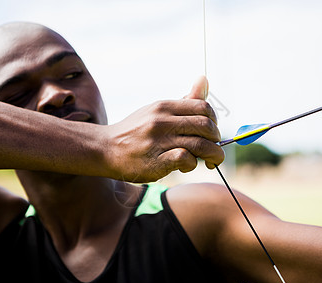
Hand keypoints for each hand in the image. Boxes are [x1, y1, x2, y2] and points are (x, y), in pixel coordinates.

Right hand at [105, 76, 223, 181]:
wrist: (105, 148)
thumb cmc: (135, 130)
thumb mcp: (157, 110)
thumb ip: (184, 100)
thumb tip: (204, 79)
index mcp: (164, 106)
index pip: (203, 108)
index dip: (214, 121)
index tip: (211, 132)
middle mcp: (162, 121)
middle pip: (206, 126)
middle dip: (217, 139)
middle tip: (214, 149)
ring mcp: (158, 141)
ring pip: (200, 145)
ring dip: (212, 156)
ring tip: (211, 162)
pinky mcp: (155, 161)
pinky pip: (184, 159)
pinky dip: (192, 164)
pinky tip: (187, 165)